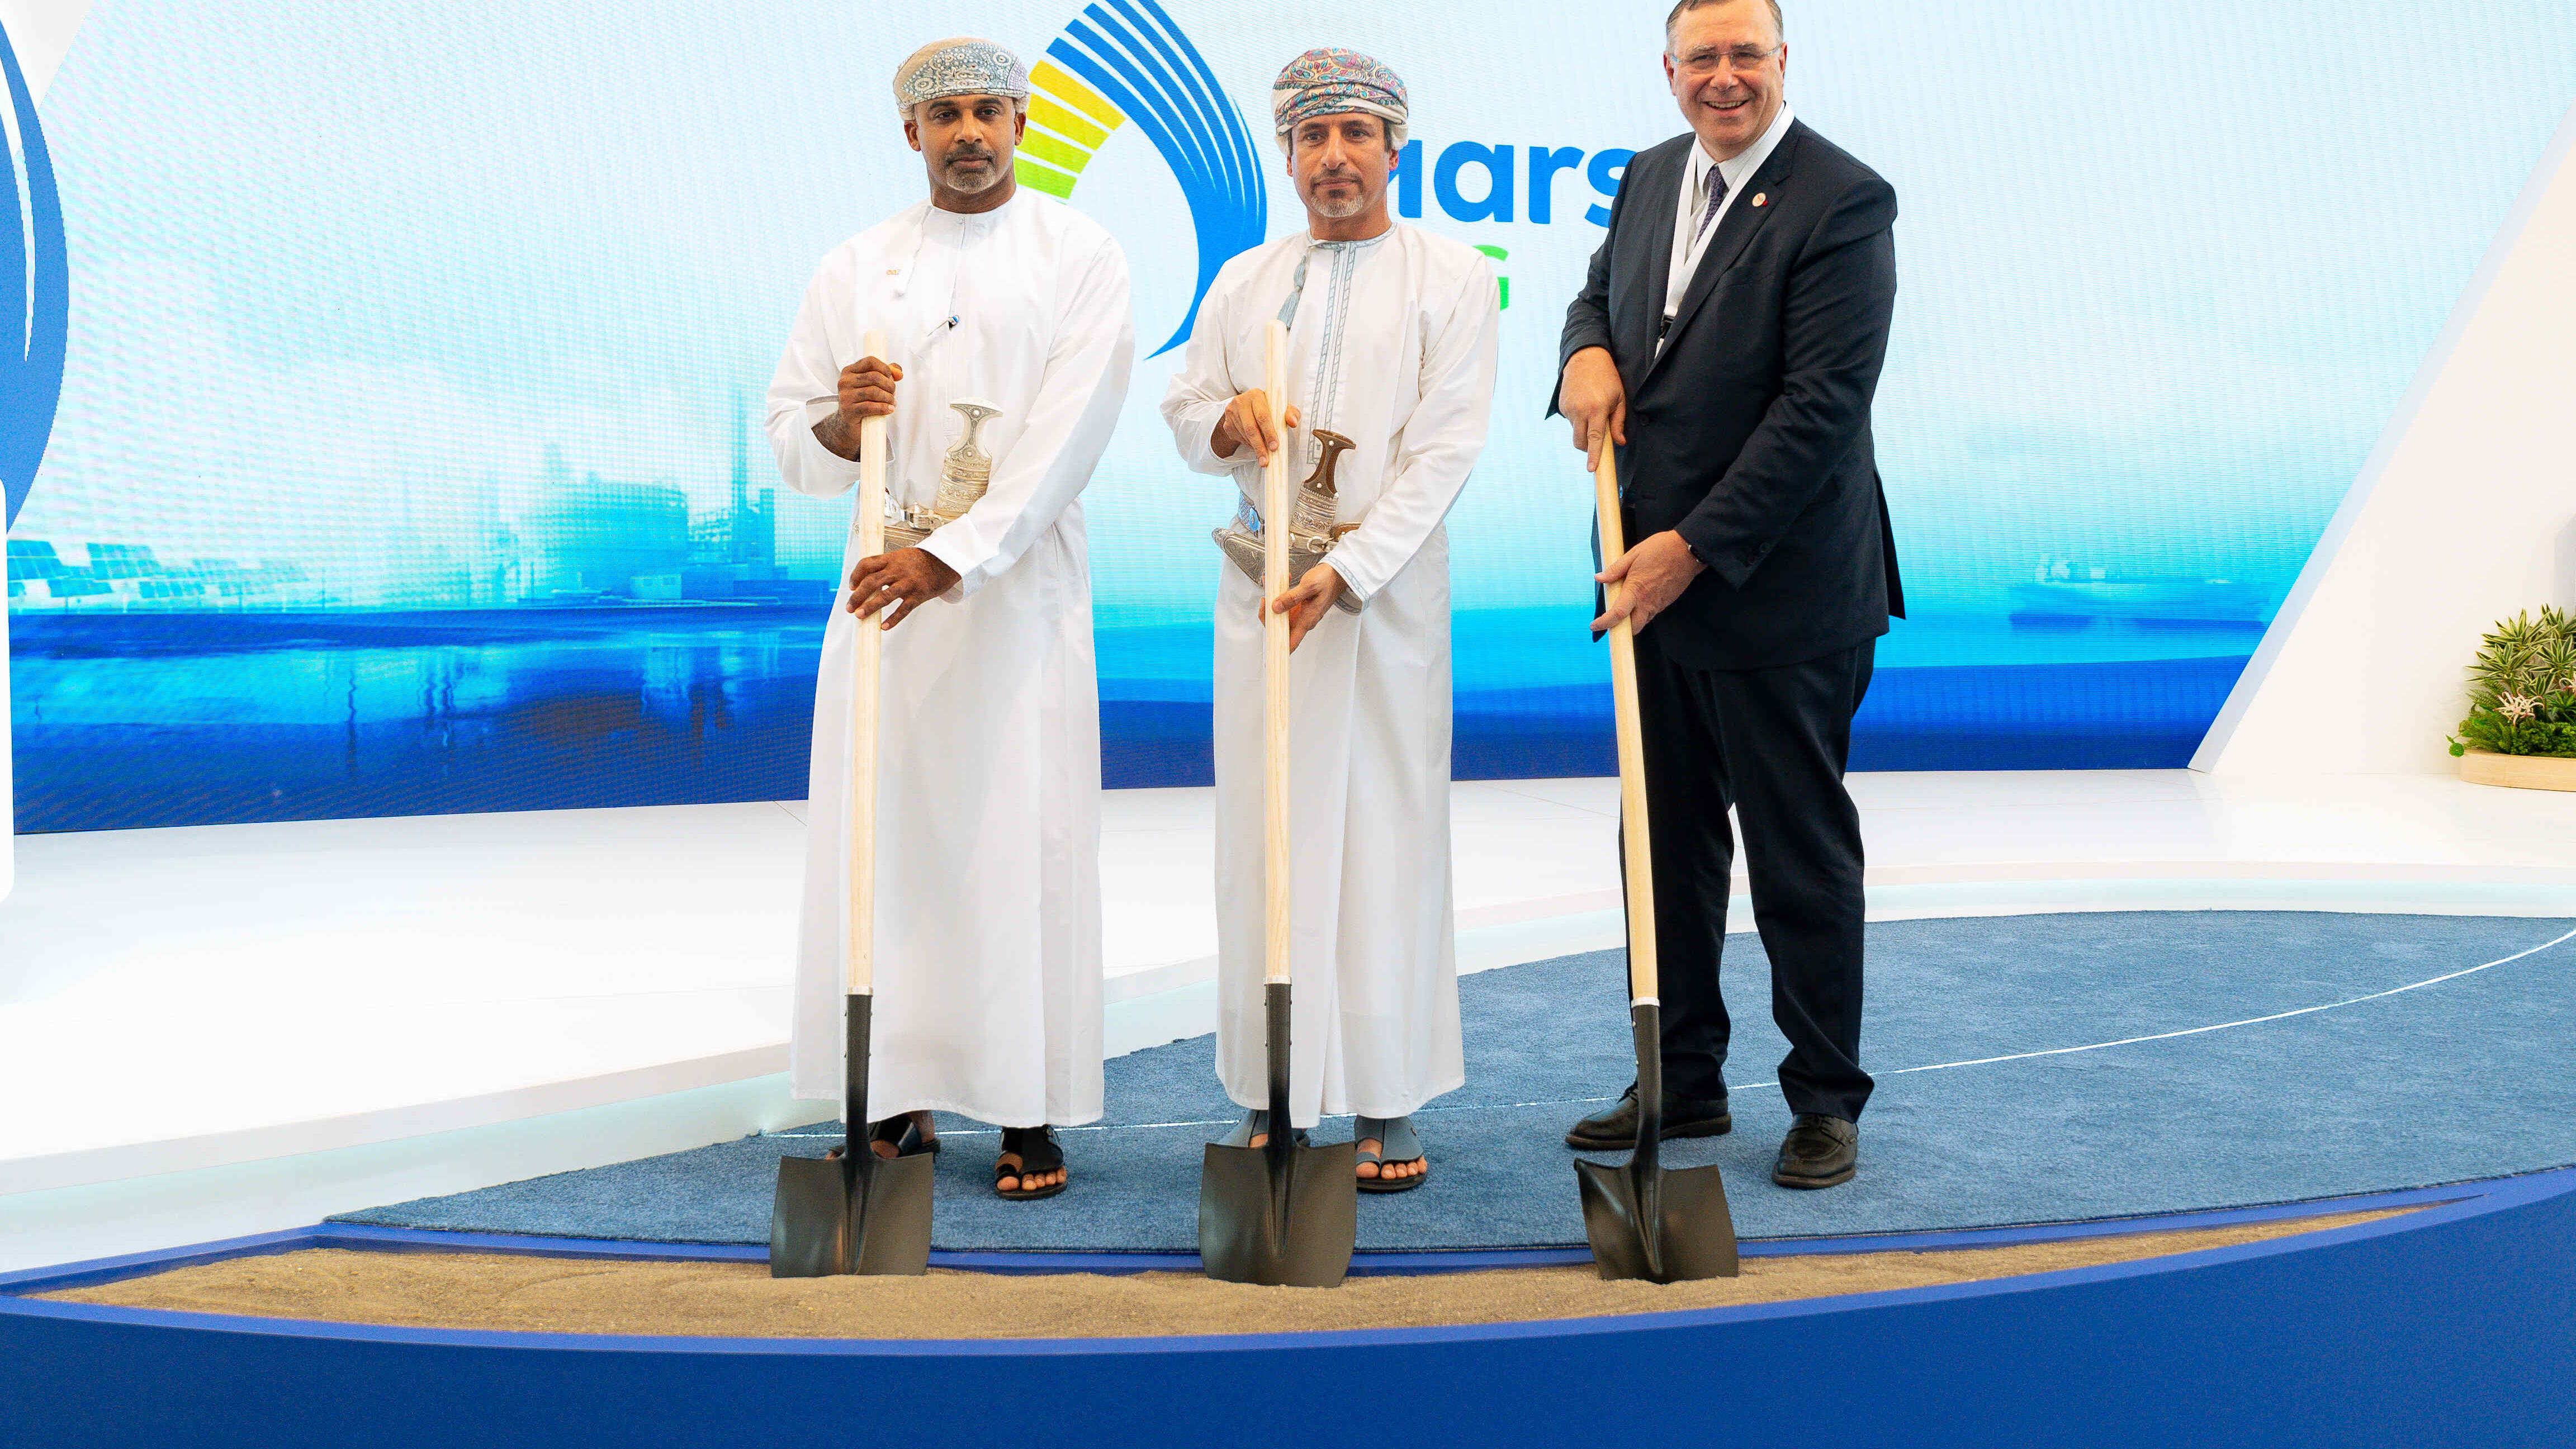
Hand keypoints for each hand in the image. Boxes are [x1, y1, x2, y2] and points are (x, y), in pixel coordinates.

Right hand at [816, 355, 900, 460]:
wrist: (848, 423)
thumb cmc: (861, 402)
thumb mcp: (872, 385)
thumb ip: (886, 374)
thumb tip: (898, 372)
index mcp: (849, 371)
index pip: (870, 361)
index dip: (885, 368)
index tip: (891, 377)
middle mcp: (845, 382)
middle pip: (875, 377)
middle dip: (889, 385)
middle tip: (892, 393)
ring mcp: (845, 396)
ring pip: (874, 392)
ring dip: (888, 398)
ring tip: (891, 402)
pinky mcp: (849, 411)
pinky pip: (870, 406)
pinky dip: (884, 408)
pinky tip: (888, 409)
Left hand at [846, 547, 959, 629]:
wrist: (945, 562)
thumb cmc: (920, 561)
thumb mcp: (900, 556)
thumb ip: (884, 566)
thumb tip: (866, 581)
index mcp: (891, 559)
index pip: (867, 564)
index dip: (855, 575)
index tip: (851, 586)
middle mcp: (897, 570)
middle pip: (872, 582)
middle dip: (857, 595)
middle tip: (850, 607)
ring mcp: (908, 583)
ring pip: (885, 596)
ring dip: (870, 606)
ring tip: (860, 615)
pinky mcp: (918, 595)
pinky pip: (903, 609)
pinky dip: (893, 619)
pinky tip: (884, 626)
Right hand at [1211, 391, 1300, 463]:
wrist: (1247, 409)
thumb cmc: (1268, 408)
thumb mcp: (1281, 408)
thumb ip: (1291, 413)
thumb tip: (1293, 422)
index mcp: (1256, 395)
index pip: (1263, 416)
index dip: (1269, 433)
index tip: (1275, 447)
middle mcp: (1241, 402)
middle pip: (1251, 428)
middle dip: (1260, 447)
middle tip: (1266, 461)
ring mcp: (1232, 413)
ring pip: (1245, 436)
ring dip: (1255, 447)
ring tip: (1263, 456)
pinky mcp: (1227, 424)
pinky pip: (1239, 438)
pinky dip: (1248, 445)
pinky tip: (1255, 445)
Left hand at [1268, 562, 1344, 651]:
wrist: (1337, 574)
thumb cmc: (1328, 580)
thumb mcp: (1309, 586)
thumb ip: (1292, 597)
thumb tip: (1276, 607)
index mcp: (1307, 620)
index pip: (1291, 642)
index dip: (1279, 647)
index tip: (1269, 643)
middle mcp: (1303, 620)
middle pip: (1279, 629)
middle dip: (1267, 616)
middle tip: (1265, 601)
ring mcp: (1300, 614)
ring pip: (1279, 616)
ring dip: (1271, 605)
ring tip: (1271, 589)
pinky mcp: (1298, 607)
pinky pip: (1284, 606)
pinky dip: (1278, 598)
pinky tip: (1278, 587)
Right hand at [1559, 346, 1626, 471]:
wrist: (1585, 358)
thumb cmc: (1607, 378)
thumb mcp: (1619, 398)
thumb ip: (1618, 422)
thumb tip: (1619, 442)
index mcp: (1596, 409)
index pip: (1595, 439)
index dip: (1594, 455)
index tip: (1592, 468)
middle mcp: (1580, 411)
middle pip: (1580, 442)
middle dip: (1587, 447)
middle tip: (1597, 439)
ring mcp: (1568, 409)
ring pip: (1575, 431)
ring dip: (1584, 430)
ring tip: (1592, 410)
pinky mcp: (1562, 406)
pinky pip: (1570, 421)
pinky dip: (1578, 419)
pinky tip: (1583, 404)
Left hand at [1593, 530, 1702, 634]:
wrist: (1689, 550)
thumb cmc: (1661, 549)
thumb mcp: (1634, 554)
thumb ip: (1616, 569)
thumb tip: (1599, 578)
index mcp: (1636, 589)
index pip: (1617, 614)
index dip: (1604, 623)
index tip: (1595, 625)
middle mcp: (1648, 601)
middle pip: (1633, 627)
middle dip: (1621, 629)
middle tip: (1612, 621)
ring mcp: (1659, 604)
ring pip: (1643, 621)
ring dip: (1633, 620)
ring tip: (1625, 607)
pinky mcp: (1667, 602)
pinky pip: (1652, 613)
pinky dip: (1643, 612)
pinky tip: (1640, 599)